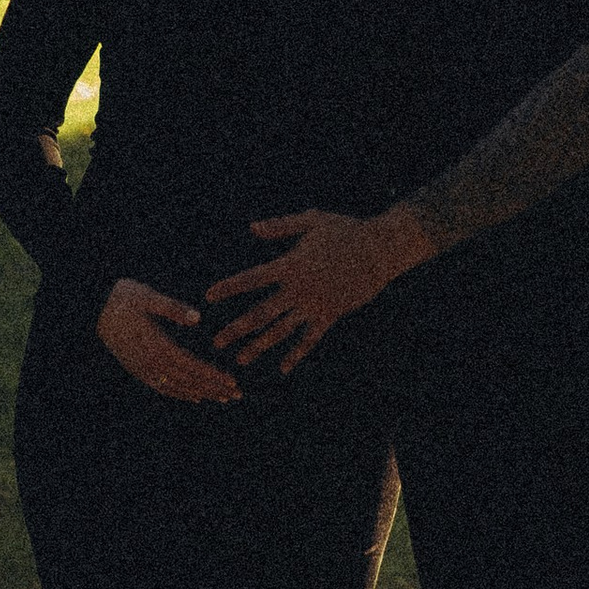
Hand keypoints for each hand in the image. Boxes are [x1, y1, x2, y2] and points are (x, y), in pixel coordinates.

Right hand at [96, 277, 240, 403]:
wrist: (93, 308)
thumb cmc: (123, 298)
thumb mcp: (148, 296)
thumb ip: (172, 308)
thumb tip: (198, 318)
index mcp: (155, 345)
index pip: (190, 366)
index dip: (211, 376)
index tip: (232, 382)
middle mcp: (149, 362)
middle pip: (187, 380)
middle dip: (213, 388)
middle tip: (236, 395)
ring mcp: (142, 368)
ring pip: (176, 387)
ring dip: (201, 393)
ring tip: (221, 398)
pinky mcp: (137, 369)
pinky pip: (162, 387)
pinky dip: (180, 393)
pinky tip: (194, 396)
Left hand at [207, 208, 432, 371]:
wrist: (380, 250)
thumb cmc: (346, 230)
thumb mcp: (312, 220)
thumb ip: (280, 226)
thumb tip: (252, 228)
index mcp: (290, 265)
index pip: (251, 279)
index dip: (229, 288)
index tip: (208, 296)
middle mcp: (298, 289)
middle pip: (261, 313)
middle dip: (236, 329)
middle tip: (216, 342)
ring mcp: (314, 305)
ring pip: (281, 331)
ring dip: (259, 346)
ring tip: (240, 360)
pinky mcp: (330, 315)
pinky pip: (309, 338)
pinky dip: (295, 353)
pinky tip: (282, 368)